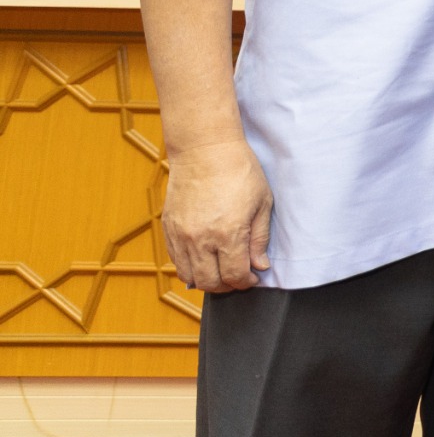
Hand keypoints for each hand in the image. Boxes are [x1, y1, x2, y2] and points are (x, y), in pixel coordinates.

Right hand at [162, 138, 273, 291]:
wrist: (205, 150)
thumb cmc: (240, 171)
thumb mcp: (262, 203)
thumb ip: (260, 238)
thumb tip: (260, 265)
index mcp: (228, 234)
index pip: (235, 276)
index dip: (246, 282)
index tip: (253, 277)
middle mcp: (201, 239)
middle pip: (210, 283)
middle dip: (227, 286)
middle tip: (238, 277)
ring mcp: (181, 235)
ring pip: (190, 277)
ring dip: (207, 280)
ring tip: (221, 270)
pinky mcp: (168, 229)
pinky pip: (175, 261)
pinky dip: (189, 268)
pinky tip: (204, 260)